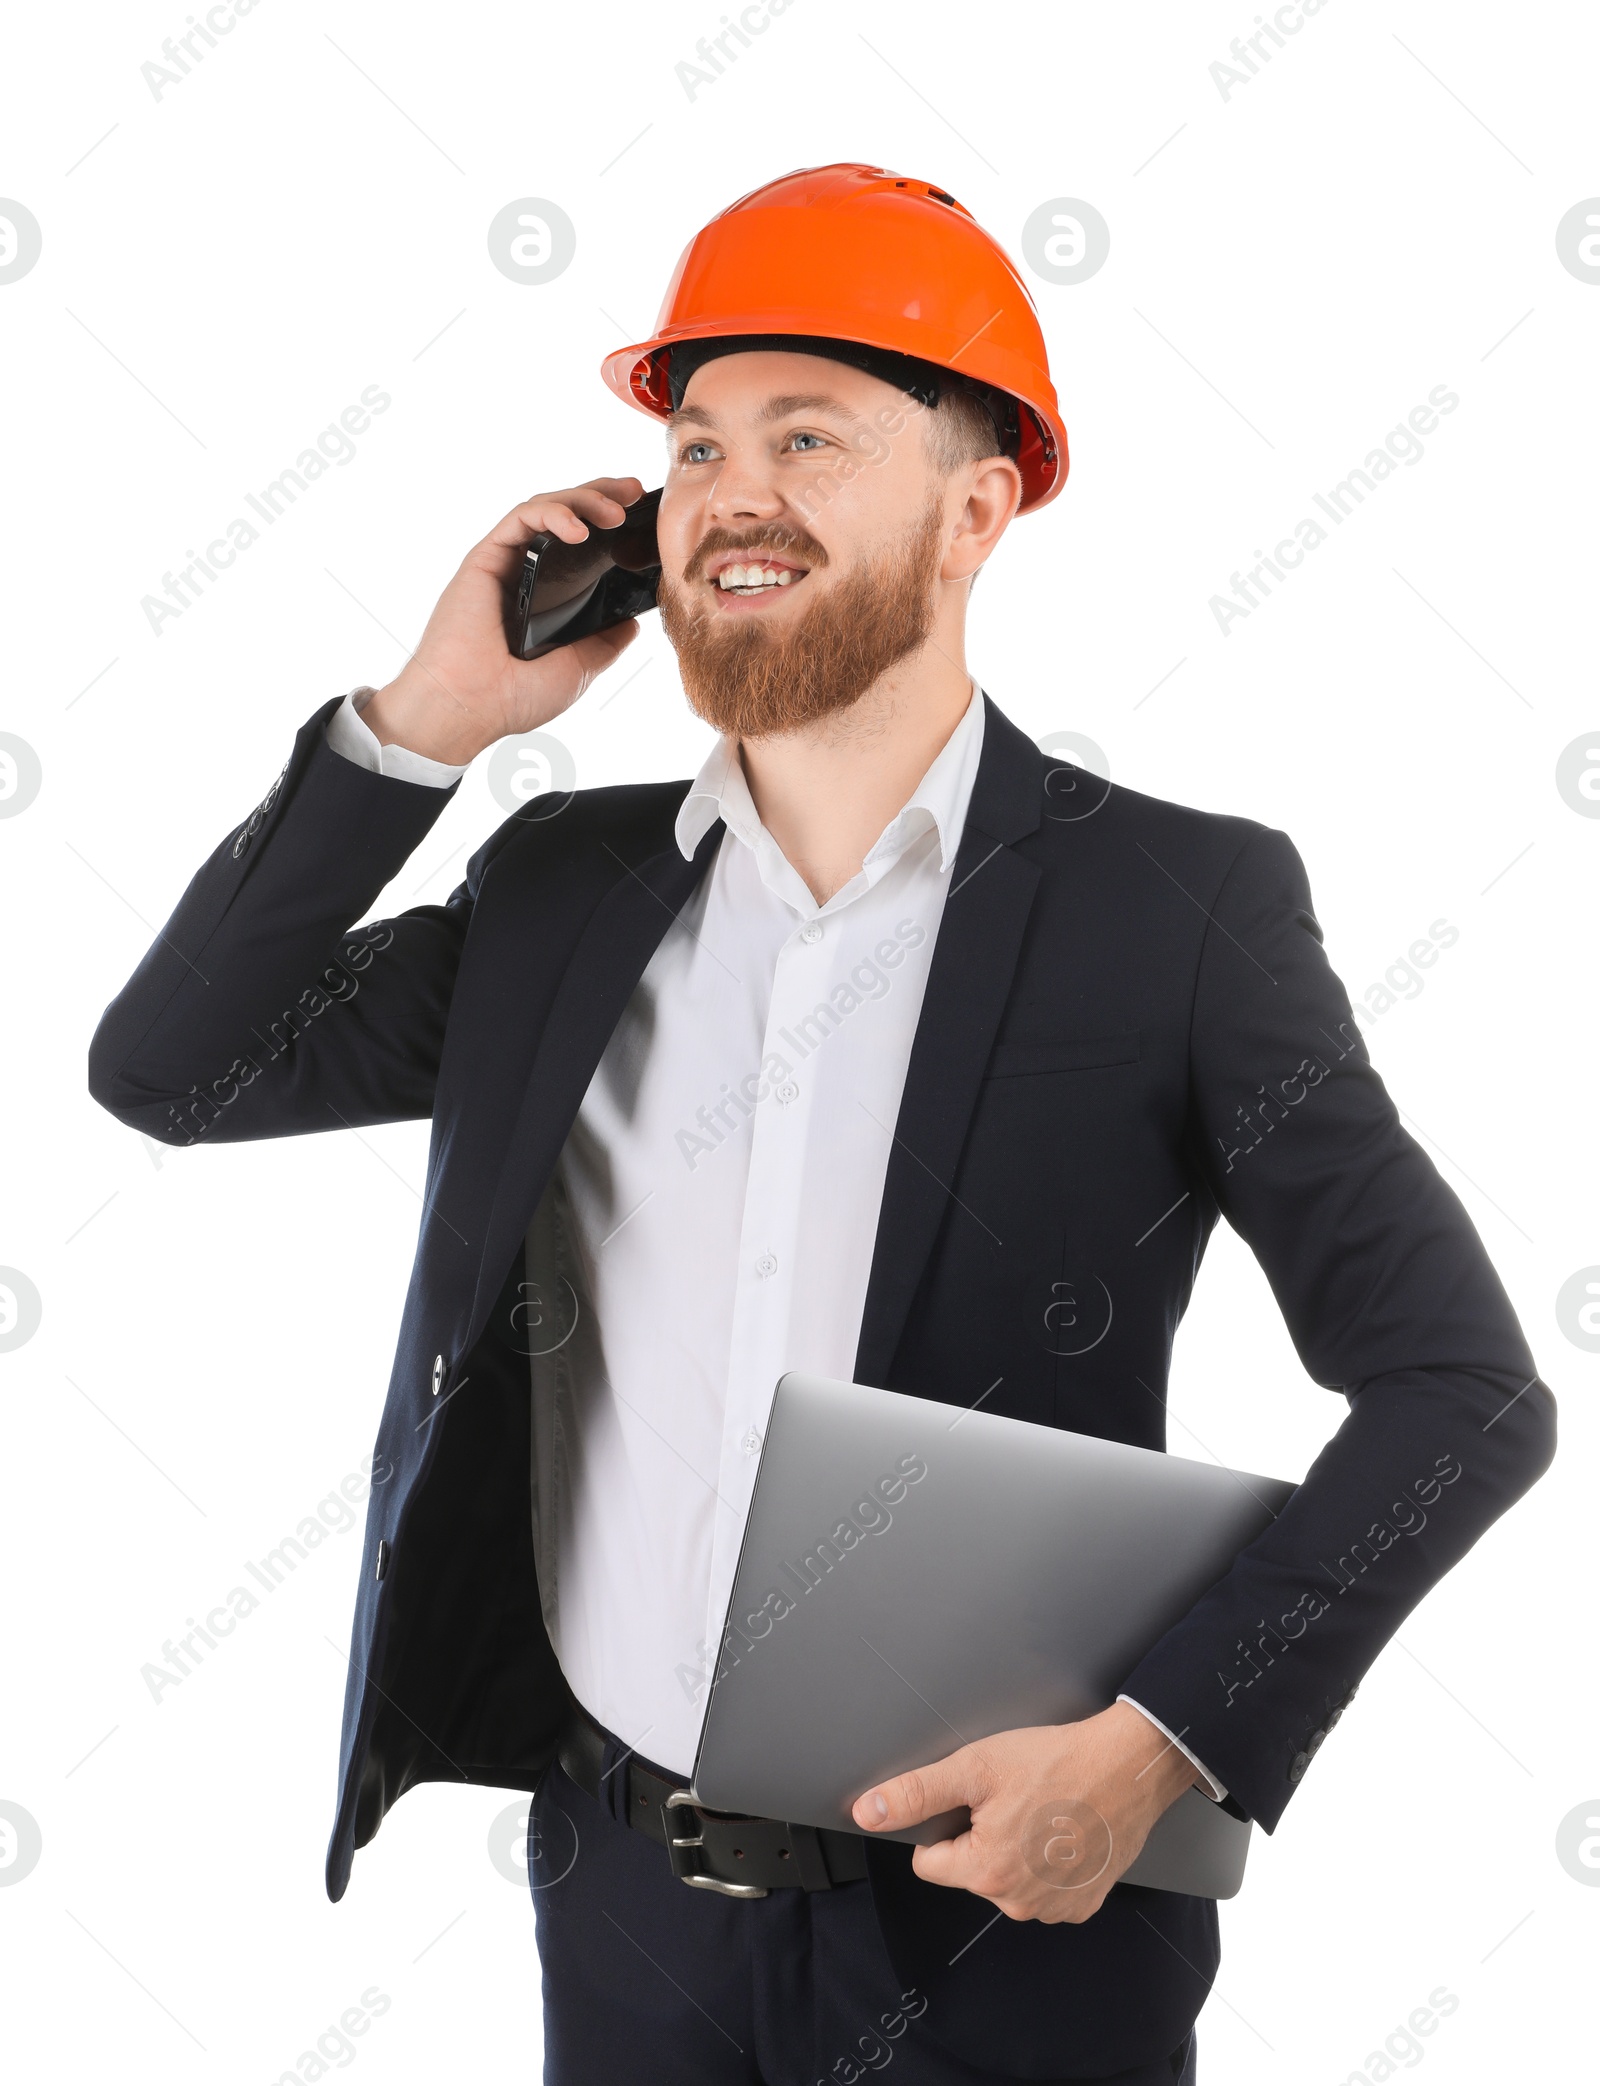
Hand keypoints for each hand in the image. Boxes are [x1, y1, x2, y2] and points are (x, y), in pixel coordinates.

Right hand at [361, 478, 645, 765]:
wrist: (469, 707)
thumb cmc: (513, 697)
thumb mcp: (577, 669)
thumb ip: (604, 643)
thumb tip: (632, 622)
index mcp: (545, 597)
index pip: (580, 545)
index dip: (609, 523)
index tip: (641, 516)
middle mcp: (525, 573)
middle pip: (565, 516)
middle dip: (602, 496)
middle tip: (635, 493)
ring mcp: (505, 563)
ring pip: (545, 509)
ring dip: (584, 500)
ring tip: (616, 513)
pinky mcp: (486, 557)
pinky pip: (521, 518)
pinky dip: (552, 514)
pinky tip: (578, 529)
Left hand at [850, 1702, 1201, 1923]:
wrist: (1129, 1766)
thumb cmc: (1059, 1762)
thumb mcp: (975, 1766)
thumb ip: (916, 1792)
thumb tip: (868, 1812)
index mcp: (986, 1872)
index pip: (930, 1861)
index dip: (945, 1824)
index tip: (975, 1802)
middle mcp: (1019, 1903)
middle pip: (970, 1871)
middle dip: (981, 1837)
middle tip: (1013, 1800)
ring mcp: (1054, 1909)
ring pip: (1007, 1881)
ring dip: (1015, 1850)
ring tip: (1041, 1811)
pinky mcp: (1083, 1905)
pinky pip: (1044, 1889)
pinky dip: (1048, 1863)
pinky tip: (1062, 1831)